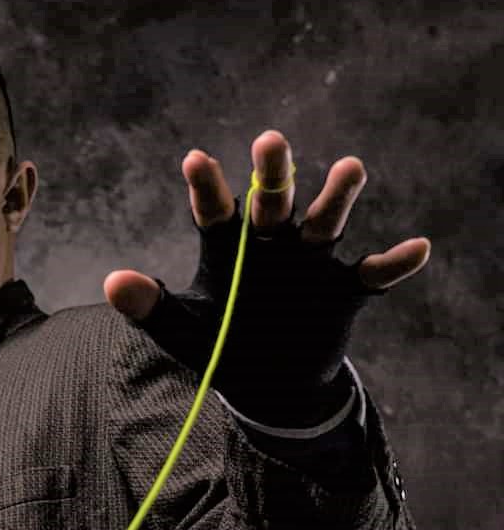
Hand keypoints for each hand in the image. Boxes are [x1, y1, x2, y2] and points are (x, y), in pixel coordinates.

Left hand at [104, 128, 430, 322]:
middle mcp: (272, 245)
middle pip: (271, 203)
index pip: (215, 213)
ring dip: (335, 198)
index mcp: (229, 249)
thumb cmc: (220, 346)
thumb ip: (150, 306)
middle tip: (269, 142)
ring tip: (350, 169)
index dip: (206, 188)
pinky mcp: (344, 291)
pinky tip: (417, 249)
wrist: (268, 387)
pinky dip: (394, 262)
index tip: (195, 160)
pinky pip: (373, 274)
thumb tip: (111, 281)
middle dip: (272, 174)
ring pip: (323, 223)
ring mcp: (310, 264)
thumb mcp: (181, 331)